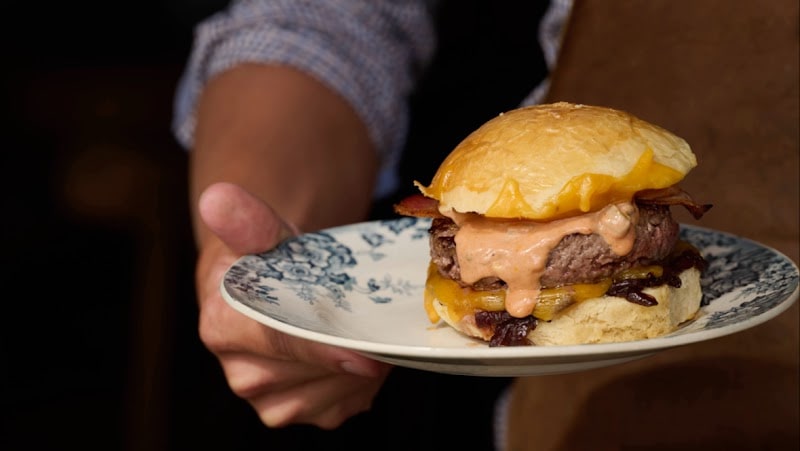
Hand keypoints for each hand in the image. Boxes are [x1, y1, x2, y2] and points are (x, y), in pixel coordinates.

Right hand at [194, 182, 391, 428]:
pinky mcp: (294, 412)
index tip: (361, 351)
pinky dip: (360, 385)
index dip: (321, 348)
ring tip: (365, 333)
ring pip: (329, 395)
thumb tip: (218, 199)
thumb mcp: (262, 233)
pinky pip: (339, 408)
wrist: (271, 290)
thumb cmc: (269, 259)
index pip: (277, 342)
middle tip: (375, 321)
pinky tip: (361, 357)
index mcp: (222, 327)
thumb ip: (246, 219)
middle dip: (350, 350)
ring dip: (360, 369)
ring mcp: (267, 401)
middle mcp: (241, 374)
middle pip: (311, 372)